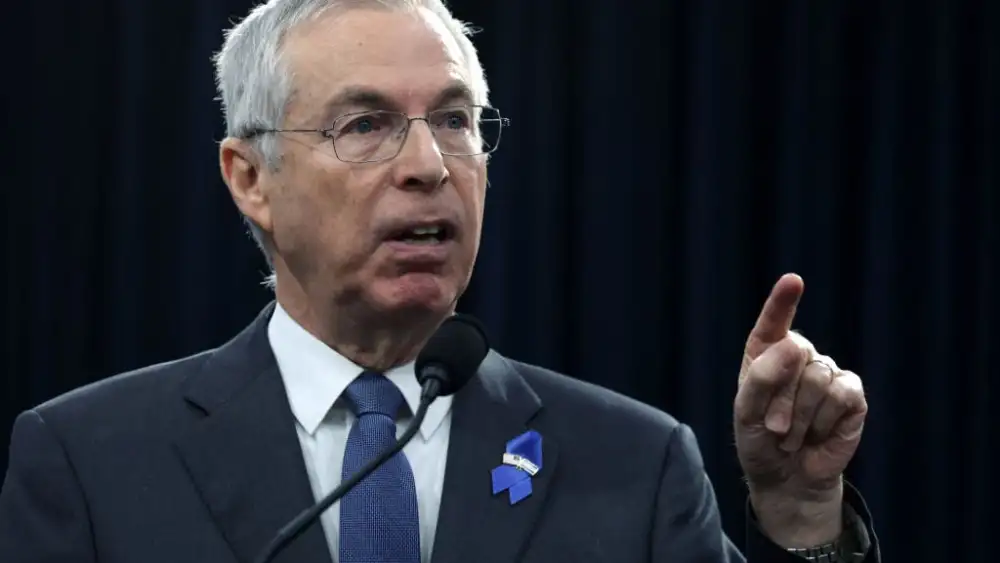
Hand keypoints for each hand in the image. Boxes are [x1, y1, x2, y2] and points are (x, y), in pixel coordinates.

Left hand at [733, 274, 867, 546]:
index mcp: (765, 352)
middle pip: (796, 355)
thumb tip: (794, 344)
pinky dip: (826, 421)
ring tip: (793, 434)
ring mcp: (828, 373)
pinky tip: (819, 433)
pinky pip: (844, 395)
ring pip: (818, 378)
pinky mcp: (852, 395)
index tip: (793, 281)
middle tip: (774, 426)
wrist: (788, 479)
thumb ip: (761, 377)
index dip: (783, 302)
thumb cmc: (759, 441)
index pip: (773, 322)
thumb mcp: (745, 413)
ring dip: (802, 416)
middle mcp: (798, 356)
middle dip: (781, 397)